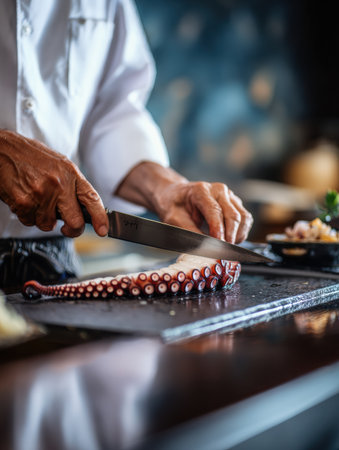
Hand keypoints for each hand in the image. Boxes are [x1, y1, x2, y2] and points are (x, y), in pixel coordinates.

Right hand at [0, 130, 107, 236]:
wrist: (3, 149)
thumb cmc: (31, 157)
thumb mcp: (59, 166)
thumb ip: (72, 186)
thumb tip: (83, 211)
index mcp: (71, 173)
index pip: (92, 199)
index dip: (100, 218)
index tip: (103, 230)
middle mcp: (59, 184)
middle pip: (75, 221)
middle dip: (72, 229)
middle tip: (67, 228)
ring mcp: (41, 194)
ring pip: (48, 224)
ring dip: (42, 217)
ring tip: (35, 199)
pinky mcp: (24, 202)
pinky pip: (30, 221)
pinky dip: (27, 215)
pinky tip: (24, 198)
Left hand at [116, 162, 252, 242]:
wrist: (176, 196)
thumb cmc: (174, 206)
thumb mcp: (174, 219)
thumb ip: (189, 230)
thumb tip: (205, 245)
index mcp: (201, 191)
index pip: (215, 211)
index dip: (218, 229)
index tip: (219, 244)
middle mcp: (218, 190)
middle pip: (233, 215)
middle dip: (230, 236)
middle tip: (223, 251)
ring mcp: (229, 196)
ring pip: (244, 217)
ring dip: (238, 235)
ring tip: (226, 245)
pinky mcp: (235, 203)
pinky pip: (246, 219)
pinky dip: (241, 232)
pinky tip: (231, 239)